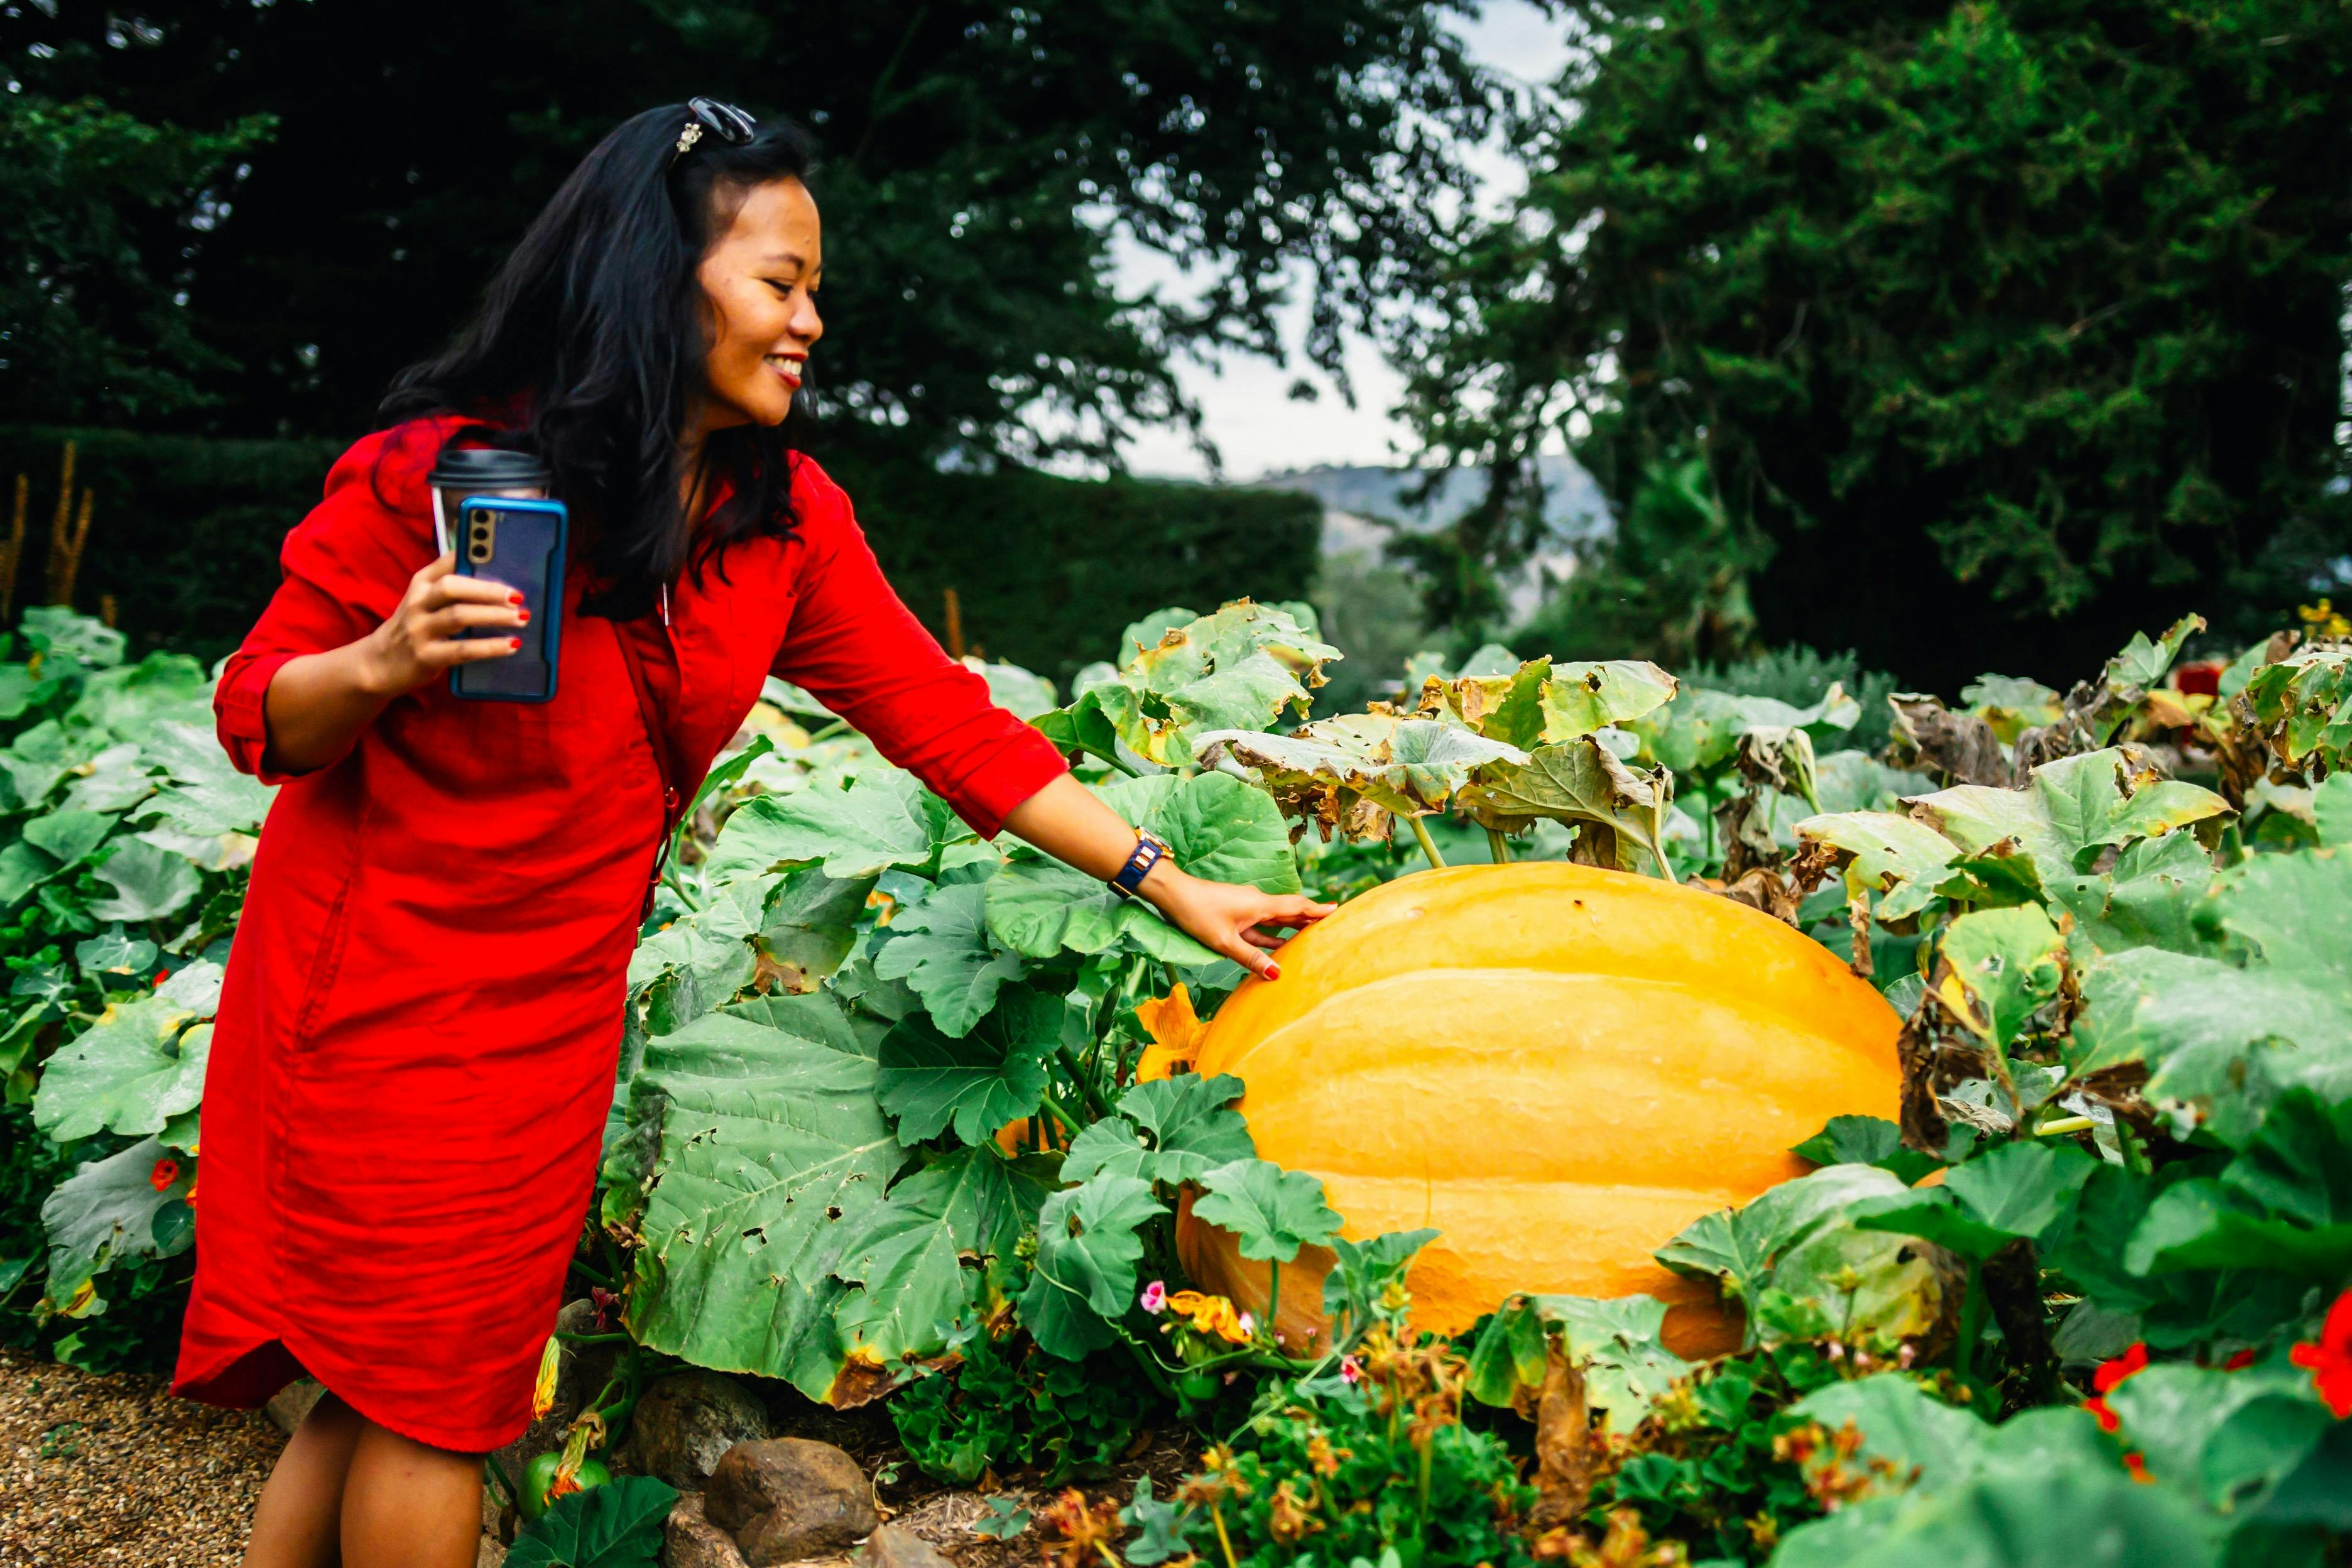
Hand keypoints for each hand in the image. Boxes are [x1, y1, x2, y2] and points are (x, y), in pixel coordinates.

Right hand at [360, 553, 528, 695]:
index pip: (447, 561)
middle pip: (452, 587)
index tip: (502, 555)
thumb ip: (453, 591)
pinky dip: (490, 647)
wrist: (380, 664)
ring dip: (494, 616)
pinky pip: (462, 650)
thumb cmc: (415, 628)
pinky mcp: (426, 656)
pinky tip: (511, 645)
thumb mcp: (426, 603)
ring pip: (459, 616)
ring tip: (521, 618)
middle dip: (487, 590)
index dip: (473, 556)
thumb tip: (501, 584)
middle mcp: (418, 602)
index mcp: (421, 583)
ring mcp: (419, 629)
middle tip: (517, 595)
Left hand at [1140, 865, 1334, 980]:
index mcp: (1259, 904)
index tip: (1337, 910)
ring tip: (1312, 938)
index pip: (1296, 907)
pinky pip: (1260, 926)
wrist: (1172, 894)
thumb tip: (1277, 974)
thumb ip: (1251, 958)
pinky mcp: (1235, 914)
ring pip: (1275, 919)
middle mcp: (1256, 903)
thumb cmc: (1197, 914)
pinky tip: (1280, 946)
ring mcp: (1245, 908)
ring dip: (1292, 928)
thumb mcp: (1225, 941)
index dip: (1317, 910)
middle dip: (1310, 920)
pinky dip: (1272, 935)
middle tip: (1332, 927)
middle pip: (1289, 912)